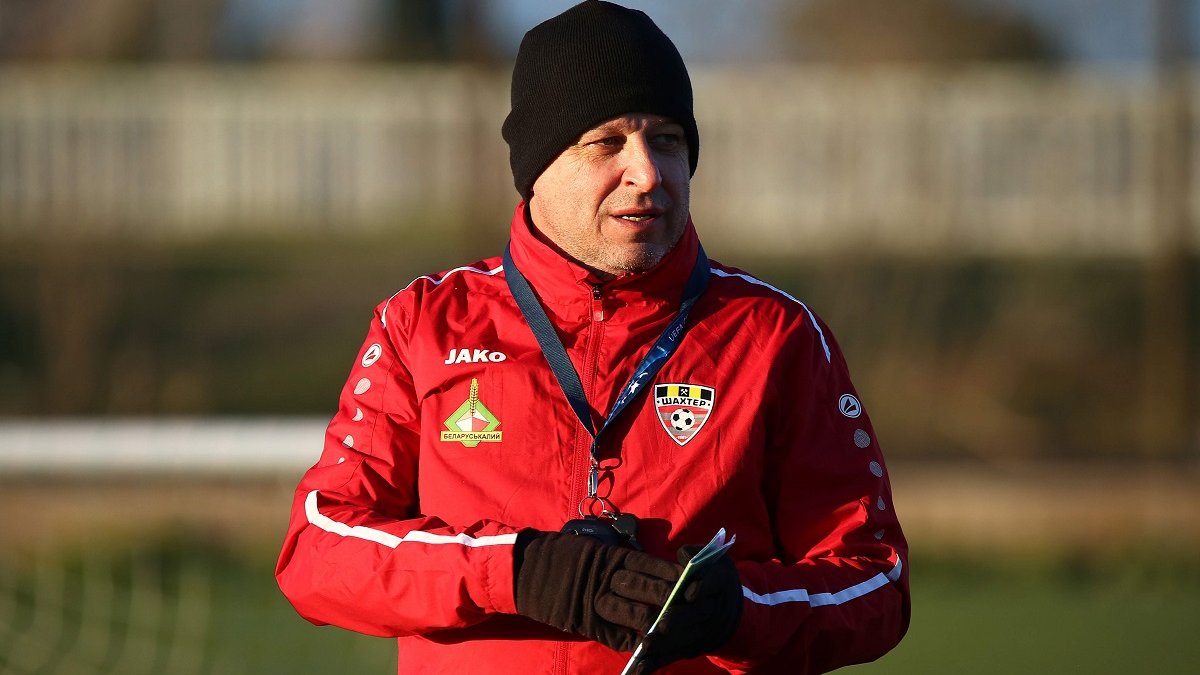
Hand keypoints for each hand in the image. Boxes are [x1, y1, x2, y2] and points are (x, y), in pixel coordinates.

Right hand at [513, 530, 679, 651]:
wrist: (527, 571)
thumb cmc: (563, 556)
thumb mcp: (595, 549)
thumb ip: (622, 562)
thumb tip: (656, 573)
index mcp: (610, 557)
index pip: (651, 565)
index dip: (673, 575)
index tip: (692, 579)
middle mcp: (606, 577)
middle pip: (648, 588)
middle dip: (671, 598)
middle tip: (692, 605)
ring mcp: (596, 600)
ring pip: (635, 613)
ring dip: (656, 621)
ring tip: (674, 627)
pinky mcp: (586, 621)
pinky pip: (614, 635)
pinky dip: (632, 640)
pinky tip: (647, 644)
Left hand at [630, 545, 743, 672]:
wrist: (731, 610)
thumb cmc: (713, 576)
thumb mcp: (712, 558)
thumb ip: (696, 553)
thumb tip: (683, 557)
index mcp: (720, 581)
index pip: (713, 583)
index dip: (703, 587)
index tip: (690, 592)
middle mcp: (714, 610)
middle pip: (697, 616)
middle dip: (679, 620)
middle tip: (662, 625)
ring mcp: (704, 633)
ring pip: (685, 639)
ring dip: (665, 645)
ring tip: (645, 648)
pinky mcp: (692, 648)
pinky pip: (674, 655)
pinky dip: (657, 663)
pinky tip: (639, 669)